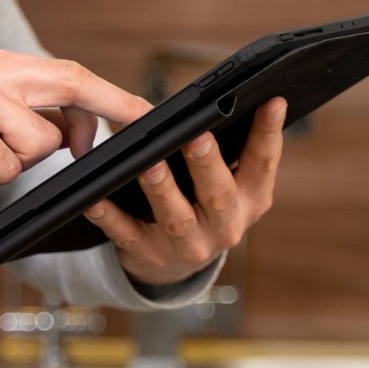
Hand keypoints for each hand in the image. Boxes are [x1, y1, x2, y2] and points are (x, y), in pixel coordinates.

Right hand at [0, 47, 151, 202]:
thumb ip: (12, 117)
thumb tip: (66, 134)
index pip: (64, 72)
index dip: (108, 93)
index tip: (142, 112)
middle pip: (70, 85)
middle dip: (111, 110)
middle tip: (141, 130)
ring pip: (38, 144)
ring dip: (8, 167)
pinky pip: (2, 168)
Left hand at [82, 98, 286, 286]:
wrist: (177, 266)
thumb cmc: (203, 208)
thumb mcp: (230, 185)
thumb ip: (231, 152)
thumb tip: (220, 101)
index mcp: (250, 200)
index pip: (263, 163)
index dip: (268, 133)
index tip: (272, 101)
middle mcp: (225, 226)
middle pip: (218, 194)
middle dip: (207, 164)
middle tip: (197, 136)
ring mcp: (188, 246)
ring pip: (175, 217)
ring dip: (161, 188)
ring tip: (148, 162)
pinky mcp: (150, 255)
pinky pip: (128, 234)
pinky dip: (110, 216)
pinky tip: (96, 198)